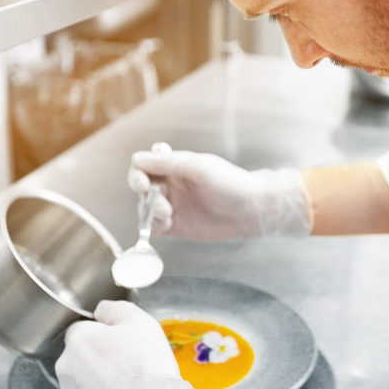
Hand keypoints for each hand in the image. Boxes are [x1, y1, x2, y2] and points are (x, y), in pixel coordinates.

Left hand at [56, 300, 210, 388]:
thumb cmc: (148, 369)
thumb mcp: (140, 322)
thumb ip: (115, 309)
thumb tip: (102, 310)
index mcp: (79, 340)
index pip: (83, 329)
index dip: (105, 335)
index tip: (122, 344)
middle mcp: (66, 368)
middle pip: (81, 358)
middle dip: (99, 360)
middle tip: (127, 367)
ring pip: (82, 385)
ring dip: (98, 385)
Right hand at [127, 149, 312, 241]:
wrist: (252, 210)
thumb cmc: (230, 183)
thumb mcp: (198, 168)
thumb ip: (167, 164)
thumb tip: (136, 159)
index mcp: (174, 166)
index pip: (143, 167)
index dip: (137, 175)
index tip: (143, 184)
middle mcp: (171, 185)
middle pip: (141, 190)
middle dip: (147, 198)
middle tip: (163, 205)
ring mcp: (172, 206)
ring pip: (145, 210)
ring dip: (151, 214)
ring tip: (170, 217)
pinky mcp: (177, 226)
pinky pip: (154, 228)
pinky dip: (152, 229)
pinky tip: (166, 227)